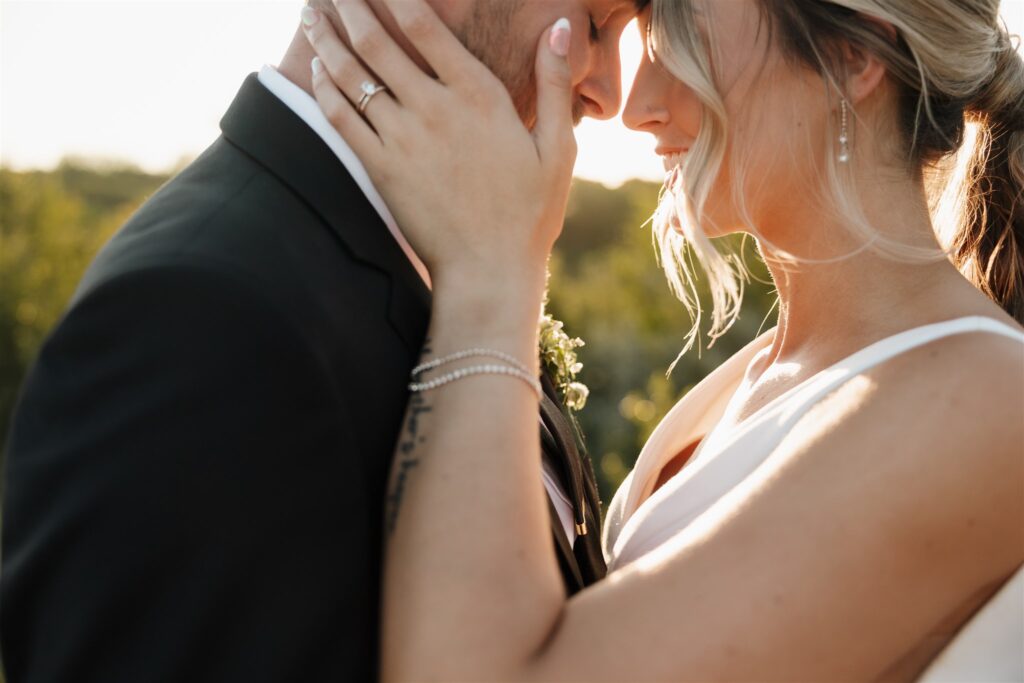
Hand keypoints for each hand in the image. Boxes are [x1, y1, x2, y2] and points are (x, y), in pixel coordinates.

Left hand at [303, 0, 576, 301]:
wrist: (489, 269)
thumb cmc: (530, 212)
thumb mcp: (558, 147)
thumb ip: (553, 82)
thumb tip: (558, 25)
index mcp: (478, 95)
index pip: (425, 26)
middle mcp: (434, 108)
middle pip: (378, 41)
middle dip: (350, 7)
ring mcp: (402, 138)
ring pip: (353, 74)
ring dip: (328, 39)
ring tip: (310, 14)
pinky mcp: (381, 169)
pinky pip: (342, 116)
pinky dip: (324, 87)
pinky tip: (316, 67)